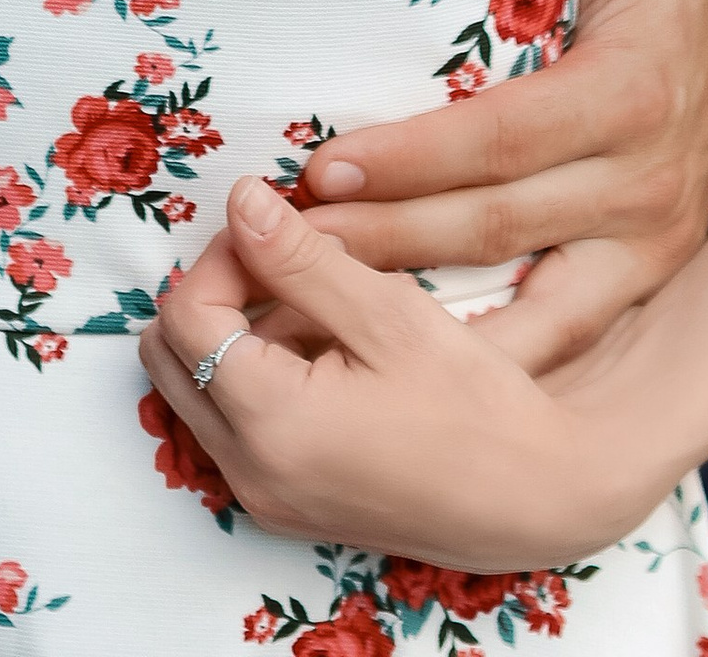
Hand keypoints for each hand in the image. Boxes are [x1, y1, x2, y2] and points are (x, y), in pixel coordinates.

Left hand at [142, 177, 629, 566]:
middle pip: (171, 358)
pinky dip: (257, 378)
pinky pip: (235, 429)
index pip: (187, 316)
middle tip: (280, 258)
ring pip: (199, 392)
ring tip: (315, 302)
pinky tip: (327, 350)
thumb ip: (302, 259)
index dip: (221, 255)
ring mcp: (266, 498)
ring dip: (234, 334)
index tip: (278, 227)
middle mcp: (251, 474)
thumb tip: (239, 201)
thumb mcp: (390, 315)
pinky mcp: (288, 506)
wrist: (536, 500)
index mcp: (270, 425)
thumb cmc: (476, 405)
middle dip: (213, 293)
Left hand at [284, 0, 707, 372]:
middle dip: (384, 244)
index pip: (502, 138)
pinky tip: (402, 366)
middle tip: (287, 247)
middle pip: (493, 230)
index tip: (324, 169)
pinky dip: (482, 358)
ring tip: (318, 318)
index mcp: (631, 98)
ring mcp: (645, 254)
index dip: (411, 159)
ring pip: (521, 306)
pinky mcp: (640, 289)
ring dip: (418, 321)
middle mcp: (643, 190)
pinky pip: (555, 340)